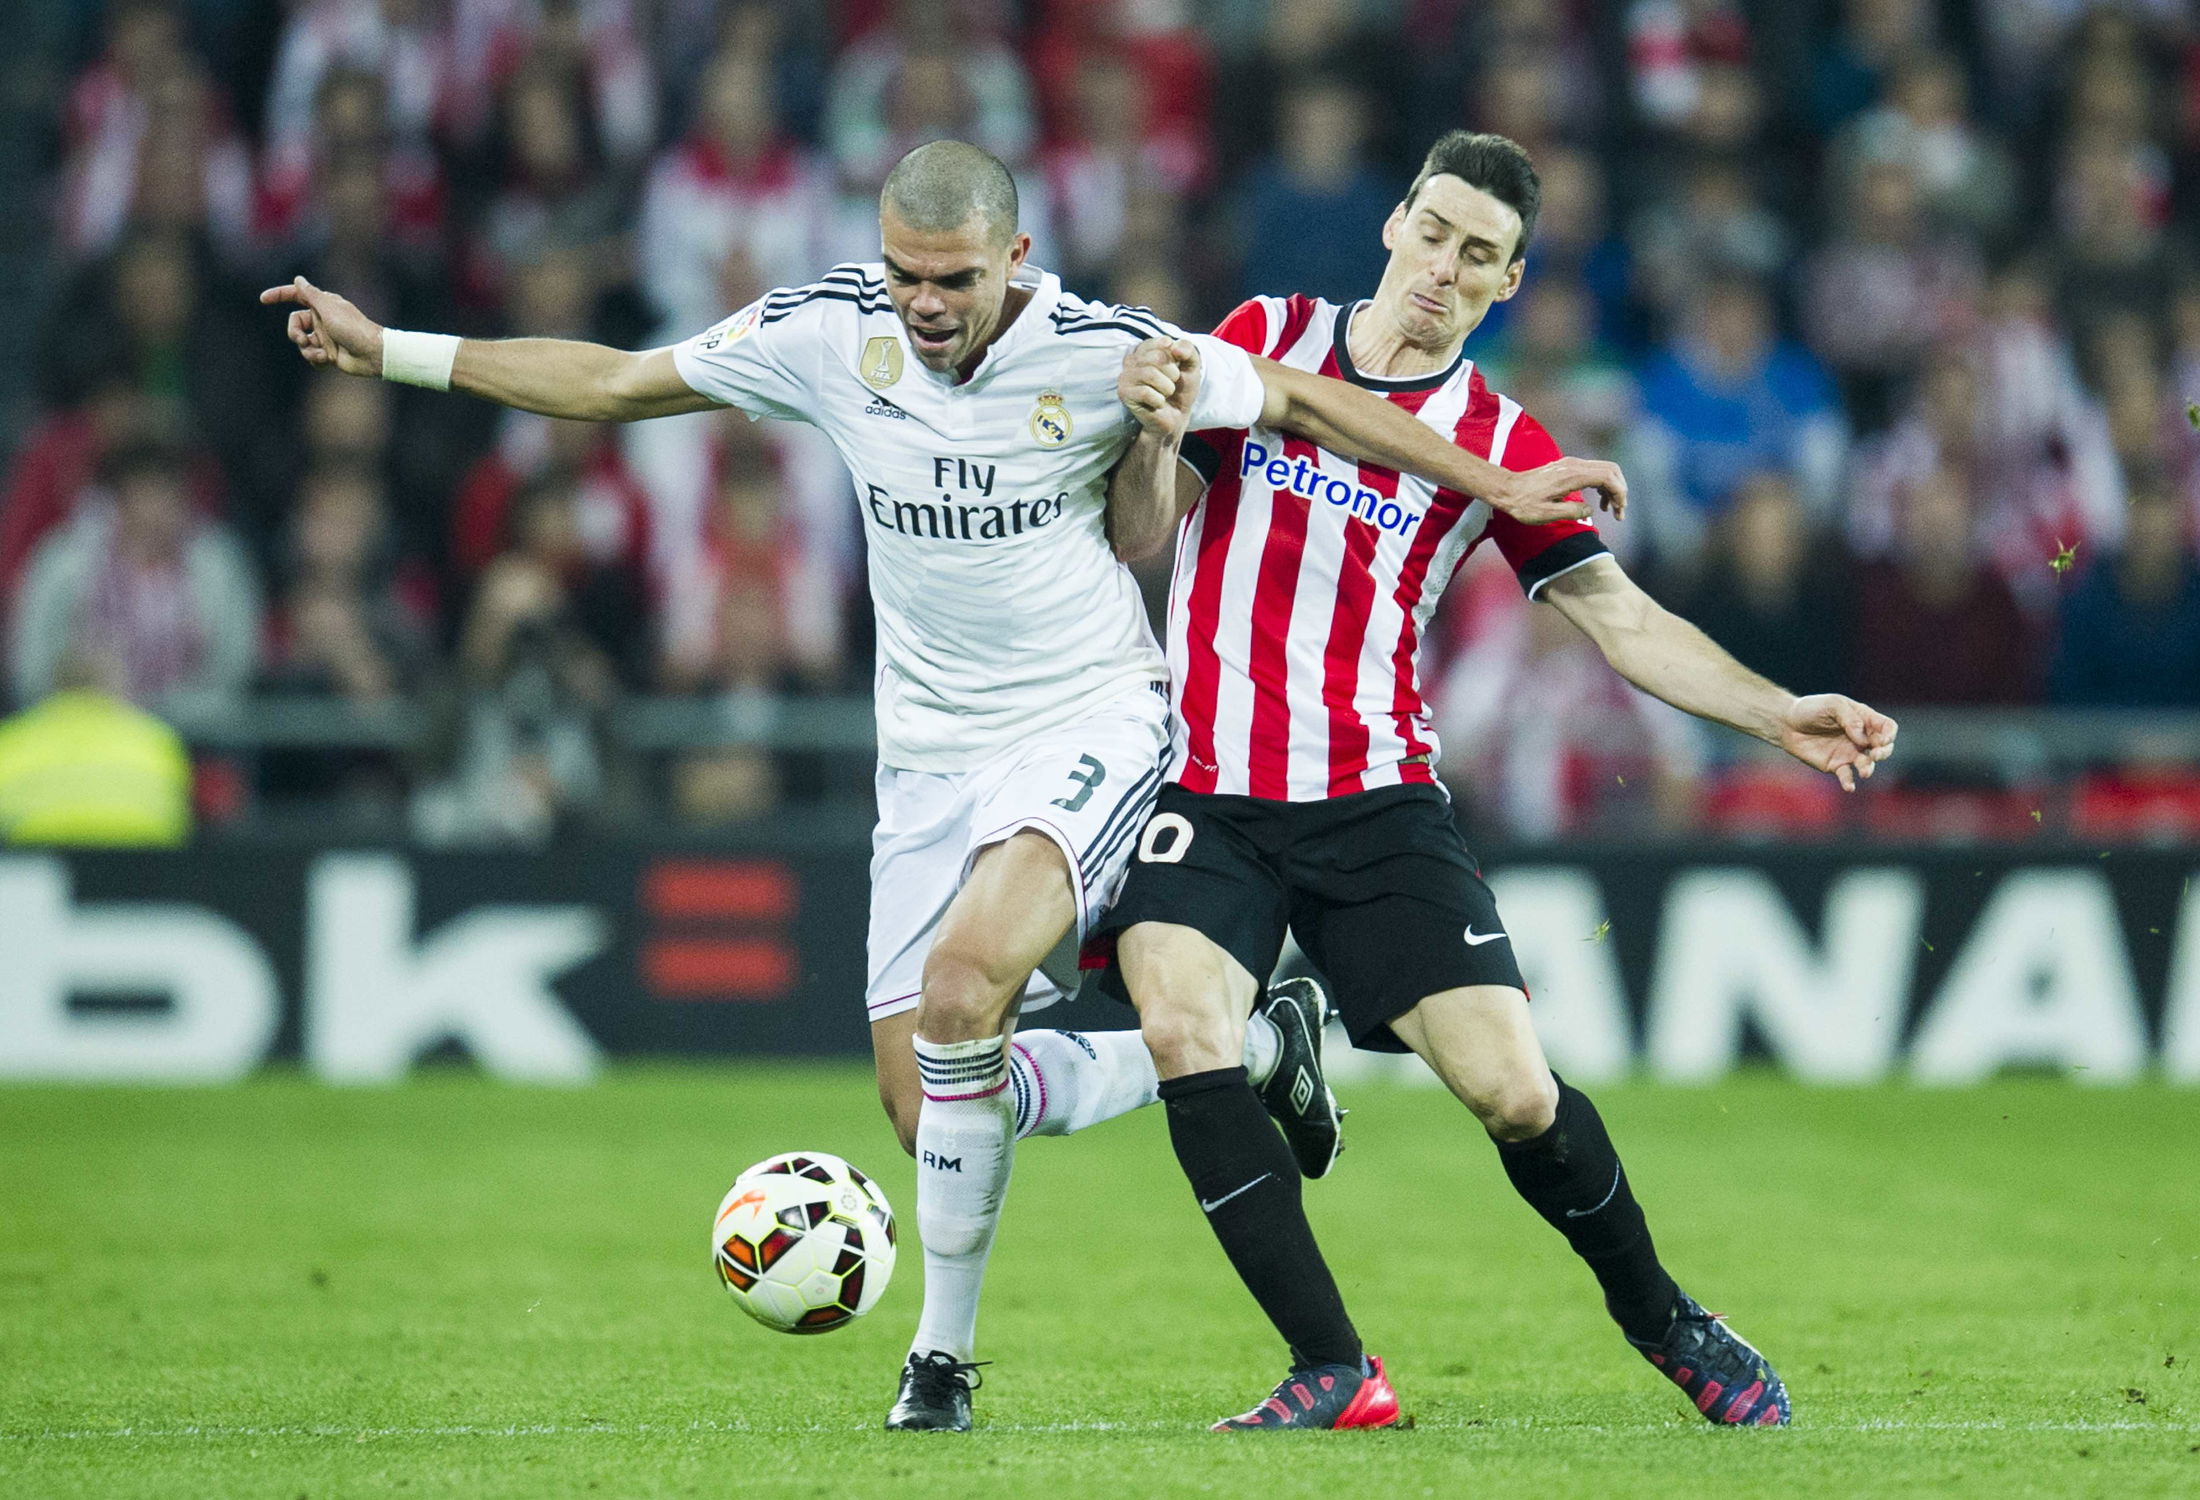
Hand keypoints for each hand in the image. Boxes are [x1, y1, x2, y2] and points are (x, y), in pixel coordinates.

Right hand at [258, 275, 383, 376]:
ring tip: (320, 353)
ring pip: (301, 342)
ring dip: (307, 349)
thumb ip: (311, 294)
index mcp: (323, 305)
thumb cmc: (353, 328)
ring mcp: (325, 337)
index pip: (297, 296)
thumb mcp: (329, 309)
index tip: (263, 299)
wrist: (372, 355)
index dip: (280, 295)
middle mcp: (322, 320)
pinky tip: (326, 360)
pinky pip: (310, 356)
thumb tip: (298, 279)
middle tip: (301, 340)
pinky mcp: (328, 353)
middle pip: (294, 323)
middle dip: (293, 333)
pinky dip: (315, 359)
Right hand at [1117, 336, 1200, 441]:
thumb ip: (1188, 349)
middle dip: (1172, 374)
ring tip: (1165, 394)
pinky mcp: (1124, 393)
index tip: (1176, 369)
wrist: (1177, 417)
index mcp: (1146, 349)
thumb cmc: (1181, 390)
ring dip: (1166, 388)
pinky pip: (1146, 392)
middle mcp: (1132, 360)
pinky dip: (1159, 400)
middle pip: (1157, 357)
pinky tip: (1157, 404)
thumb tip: (1173, 346)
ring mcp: (1126, 376)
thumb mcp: (1191, 366)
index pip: (1163, 343)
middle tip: (1171, 384)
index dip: (1176, 359)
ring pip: (1150, 374)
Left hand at [1493, 456, 1626, 525]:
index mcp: (1572, 475)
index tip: (1619, 511)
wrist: (1506, 489)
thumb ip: (1572, 512)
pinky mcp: (1567, 467)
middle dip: (1620, 490)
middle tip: (1618, 511)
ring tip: (1611, 509)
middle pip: (1611, 470)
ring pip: (1603, 470)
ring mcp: (1570, 464)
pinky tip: (1598, 502)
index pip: (1608, 477)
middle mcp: (1574, 465)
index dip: (1619, 493)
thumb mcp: (1547, 514)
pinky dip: (1601, 485)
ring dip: (1612, 488)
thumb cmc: (1523, 504)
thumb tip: (1590, 510)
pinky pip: (1593, 471)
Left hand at [1776, 693, 1897, 791]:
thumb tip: (1863, 739)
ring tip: (1864, 771)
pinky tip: (1849, 786)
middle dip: (1884, 752)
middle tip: (1875, 754)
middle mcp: (1861, 738)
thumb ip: (1850, 719)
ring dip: (1868, 768)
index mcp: (1864, 719)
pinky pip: (1847, 776)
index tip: (1882, 740)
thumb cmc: (1811, 709)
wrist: (1787, 724)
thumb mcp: (1832, 705)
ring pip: (1867, 764)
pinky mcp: (1836, 765)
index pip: (1887, 727)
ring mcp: (1850, 753)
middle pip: (1883, 747)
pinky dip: (1849, 782)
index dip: (1889, 734)